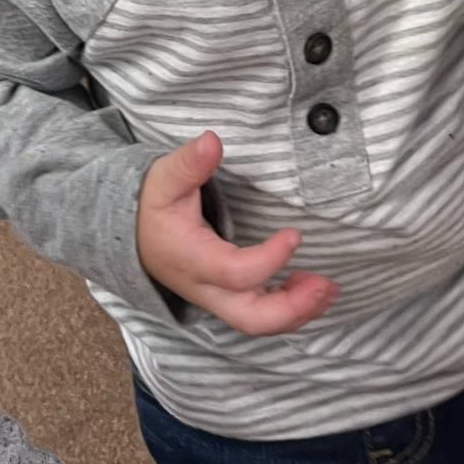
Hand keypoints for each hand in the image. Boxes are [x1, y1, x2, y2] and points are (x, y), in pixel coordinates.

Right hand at [137, 131, 337, 334]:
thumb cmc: (154, 206)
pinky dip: (290, 310)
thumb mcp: (164, 180)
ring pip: (259, 323)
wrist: (134, 237)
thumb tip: (211, 140)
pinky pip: (261, 317)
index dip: (269, 259)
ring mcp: (217, 299)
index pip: (234, 272)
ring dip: (298, 311)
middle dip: (291, 308)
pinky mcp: (228, 299)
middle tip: (325, 285)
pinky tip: (313, 291)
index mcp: (191, 259)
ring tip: (329, 289)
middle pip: (249, 318)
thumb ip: (188, 163)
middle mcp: (206, 288)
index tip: (295, 234)